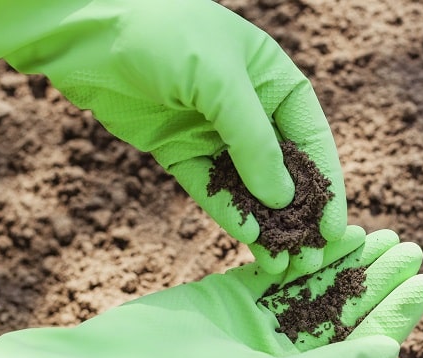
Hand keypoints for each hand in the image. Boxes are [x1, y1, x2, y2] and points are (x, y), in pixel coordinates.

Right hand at [0, 227, 422, 357]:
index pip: (360, 352)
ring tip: (385, 235)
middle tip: (412, 248)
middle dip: (378, 283)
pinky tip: (336, 232)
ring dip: (349, 263)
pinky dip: (307, 253)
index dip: (395, 317)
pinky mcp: (231, 297)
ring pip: (315, 289)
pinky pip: (279, 271)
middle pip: (344, 317)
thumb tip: (389, 350)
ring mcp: (257, 328)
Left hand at [3, 0, 345, 274]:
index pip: (313, 141)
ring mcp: (215, 133)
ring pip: (249, 188)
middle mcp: (251, 110)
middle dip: (299, 216)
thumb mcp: (221, 82)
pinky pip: (211, 188)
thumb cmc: (165, 35)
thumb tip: (283, 200)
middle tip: (310, 259)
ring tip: (280, 265)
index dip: (327, 186)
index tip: (335, 229)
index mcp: (275, 82)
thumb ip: (255, 143)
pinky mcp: (181, 151)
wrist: (86, 27)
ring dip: (266, 225)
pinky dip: (229, 213)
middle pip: (285, 172)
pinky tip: (247, 237)